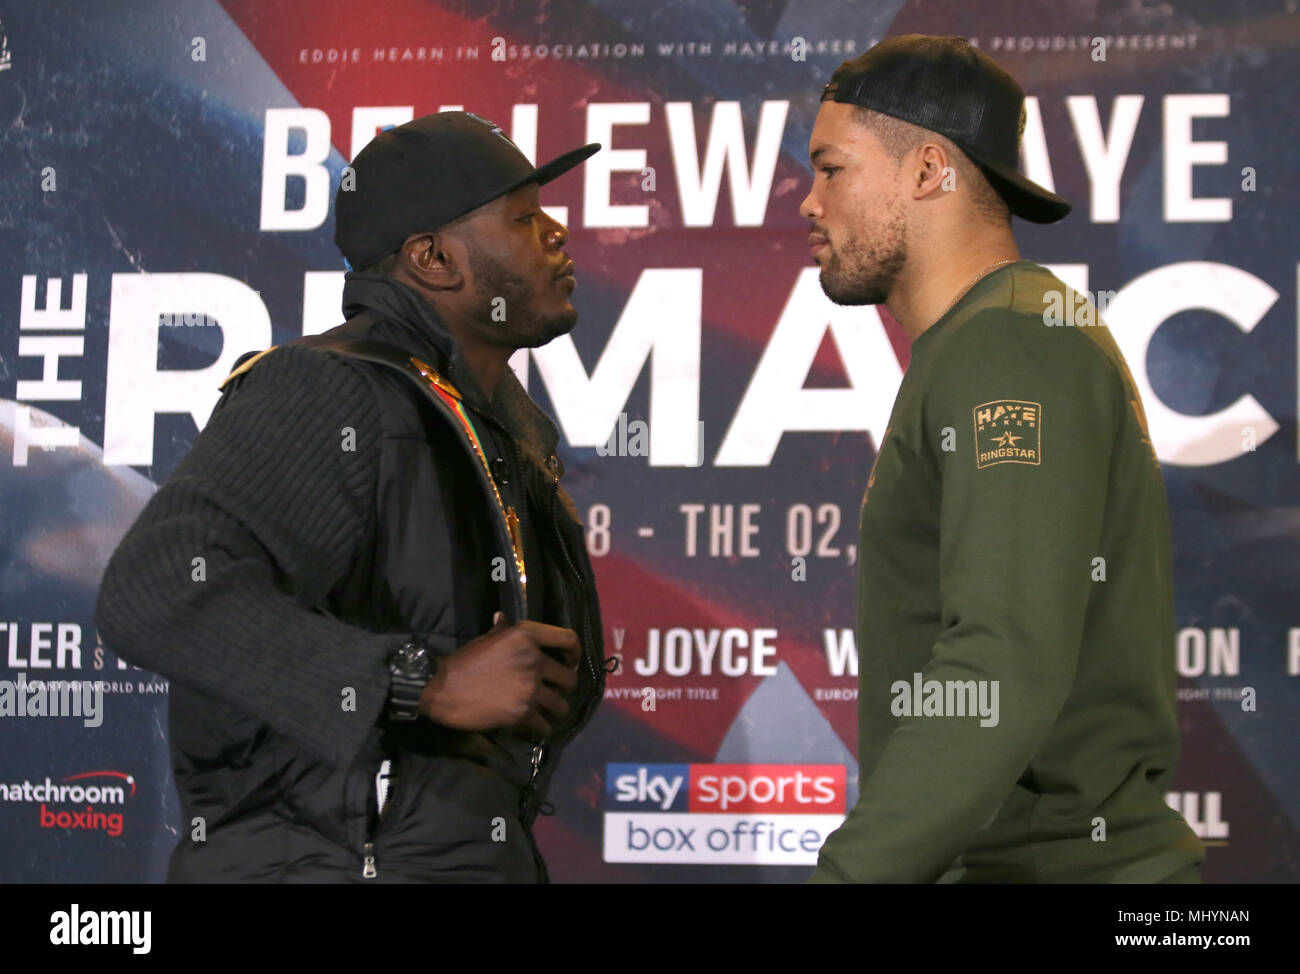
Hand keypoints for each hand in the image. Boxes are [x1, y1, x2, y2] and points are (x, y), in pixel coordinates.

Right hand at [419, 612, 580, 738]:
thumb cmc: (464, 661)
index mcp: (526, 636)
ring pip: (560, 705)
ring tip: (546, 713)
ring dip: (555, 711)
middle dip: (565, 689)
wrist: (442, 687)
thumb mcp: (485, 639)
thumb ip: (502, 630)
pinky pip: (544, 725)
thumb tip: (503, 617)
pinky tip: (533, 728)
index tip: (572, 664)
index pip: (569, 639)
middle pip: (569, 678)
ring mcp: (529, 687)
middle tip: (555, 694)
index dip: (576, 653)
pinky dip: (540, 729)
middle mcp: (533, 659)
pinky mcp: (521, 712)